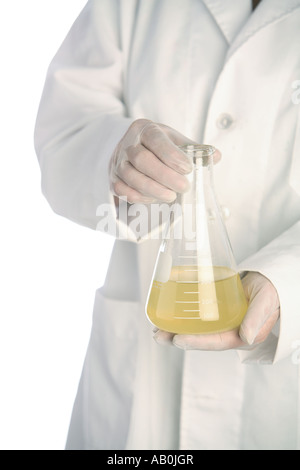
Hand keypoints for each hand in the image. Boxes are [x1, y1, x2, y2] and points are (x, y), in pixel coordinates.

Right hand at [110, 119, 219, 203]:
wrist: (133, 148)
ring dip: (153, 189)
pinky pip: (123, 190)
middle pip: (142, 160)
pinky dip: (140, 197)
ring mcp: (118, 162)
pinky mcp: (114, 179)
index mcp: (145, 129)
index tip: (188, 168)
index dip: (171, 155)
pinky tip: (155, 199)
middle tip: (184, 187)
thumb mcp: (176, 140)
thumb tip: (216, 156)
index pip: (156, 140)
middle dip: (164, 176)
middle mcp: (128, 144)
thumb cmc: (159, 146)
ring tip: (172, 197)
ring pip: (131, 177)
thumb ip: (195, 149)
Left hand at [154, 271, 279, 350]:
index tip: (177, 339)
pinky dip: (182, 314)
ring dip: (176, 328)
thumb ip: (256, 318)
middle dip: (178, 338)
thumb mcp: (266, 302)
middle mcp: (229, 331)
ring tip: (156, 326)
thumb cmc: (271, 291)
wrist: (270, 279)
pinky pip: (197, 315)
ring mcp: (221, 321)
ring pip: (195, 327)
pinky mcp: (216, 310)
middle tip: (158, 334)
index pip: (215, 342)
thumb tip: (246, 337)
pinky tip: (168, 312)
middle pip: (200, 337)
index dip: (195, 342)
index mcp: (242, 335)